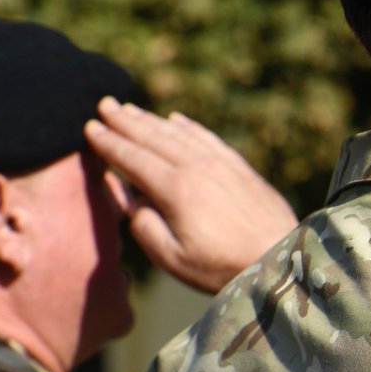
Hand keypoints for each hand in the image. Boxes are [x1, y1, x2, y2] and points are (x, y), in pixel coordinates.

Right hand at [84, 98, 298, 292]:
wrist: (281, 259)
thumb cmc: (222, 266)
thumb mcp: (171, 257)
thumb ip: (143, 224)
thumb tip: (128, 195)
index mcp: (176, 189)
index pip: (133, 159)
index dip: (109, 143)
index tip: (89, 128)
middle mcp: (199, 168)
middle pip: (154, 138)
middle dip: (126, 121)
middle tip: (104, 105)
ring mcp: (223, 165)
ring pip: (180, 134)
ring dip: (152, 120)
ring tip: (130, 109)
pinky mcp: (242, 168)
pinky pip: (209, 138)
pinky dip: (189, 127)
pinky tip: (177, 119)